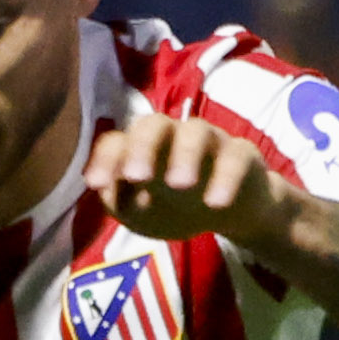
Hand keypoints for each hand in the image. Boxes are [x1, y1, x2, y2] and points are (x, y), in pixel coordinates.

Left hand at [88, 111, 289, 246]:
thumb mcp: (142, 215)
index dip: (105, 159)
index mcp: (144, 148)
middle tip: (138, 175)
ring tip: (180, 185)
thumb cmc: (179, 208)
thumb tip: (105, 189)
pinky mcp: (242, 154)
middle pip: (154, 124)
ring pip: (196, 132)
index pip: (118, 141)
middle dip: (143, 147)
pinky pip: (235, 157)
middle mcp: (174, 136)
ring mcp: (210, 141)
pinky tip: (216, 204)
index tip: (96, 183)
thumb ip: (119, 203)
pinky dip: (226, 177)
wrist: (233, 213)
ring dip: (185, 155)